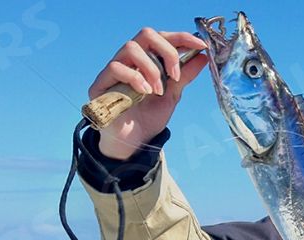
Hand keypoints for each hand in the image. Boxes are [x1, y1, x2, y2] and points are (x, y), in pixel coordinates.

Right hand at [87, 28, 207, 159]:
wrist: (136, 141)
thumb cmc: (150, 116)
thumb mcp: (173, 95)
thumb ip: (184, 75)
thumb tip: (203, 57)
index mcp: (148, 59)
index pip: (162, 37)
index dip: (181, 37)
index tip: (201, 46)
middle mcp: (130, 60)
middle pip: (146, 34)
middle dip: (166, 51)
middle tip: (174, 75)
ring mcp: (115, 69)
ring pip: (131, 48)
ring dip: (151, 68)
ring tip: (158, 90)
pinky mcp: (101, 83)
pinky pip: (116, 67)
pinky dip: (135, 78)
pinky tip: (144, 92)